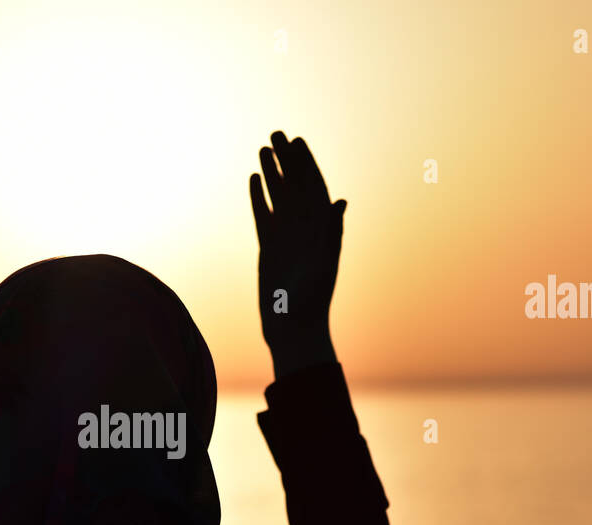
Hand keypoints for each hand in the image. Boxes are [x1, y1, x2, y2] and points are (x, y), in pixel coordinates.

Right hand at [248, 131, 345, 377]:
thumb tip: (338, 201)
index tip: (297, 141)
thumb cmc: (312, 299)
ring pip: (278, 195)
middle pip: (295, 185)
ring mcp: (286, 235)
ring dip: (272, 172)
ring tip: (263, 148)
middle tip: (276, 133)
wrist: (293, 326)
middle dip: (287, 159)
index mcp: (321, 227)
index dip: (306, 163)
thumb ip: (330, 232)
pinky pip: (263, 214)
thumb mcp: (324, 263)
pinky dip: (259, 196)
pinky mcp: (268, 245)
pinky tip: (253, 178)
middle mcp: (304, 227)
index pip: (314, 186)